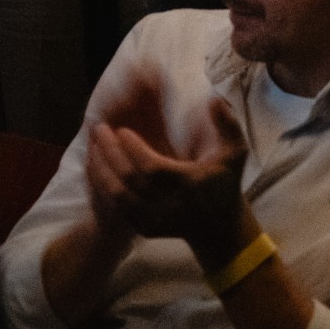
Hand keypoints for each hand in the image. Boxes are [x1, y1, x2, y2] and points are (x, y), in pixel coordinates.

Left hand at [86, 89, 249, 262]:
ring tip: (94, 146)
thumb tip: (212, 99)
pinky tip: (98, 169)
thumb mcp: (235, 153)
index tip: (123, 130)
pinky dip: (104, 189)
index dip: (134, 149)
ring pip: (119, 196)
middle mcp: (169, 206)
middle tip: (101, 130)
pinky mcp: (145, 229)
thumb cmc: (225, 185)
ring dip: (102, 170)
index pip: (152, 168)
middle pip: (130, 180)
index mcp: (188, 184)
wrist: (219, 230)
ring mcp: (155, 220)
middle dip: (112, 154)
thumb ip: (227, 124)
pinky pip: (118, 209)